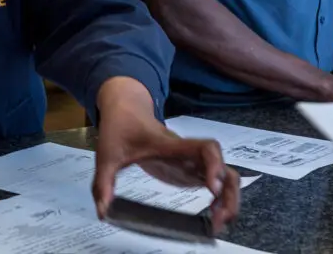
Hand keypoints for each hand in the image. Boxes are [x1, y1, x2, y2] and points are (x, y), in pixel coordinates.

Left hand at [92, 78, 238, 231]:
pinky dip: (220, 200)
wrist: (127, 109)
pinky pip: (215, 184)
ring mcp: (192, 163)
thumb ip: (104, 183)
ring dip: (229, 200)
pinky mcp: (189, 170)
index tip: (212, 189)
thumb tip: (103, 211)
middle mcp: (189, 154)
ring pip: (226, 177)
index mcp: (172, 145)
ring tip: (218, 223)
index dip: (214, 166)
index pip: (205, 148)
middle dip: (229, 195)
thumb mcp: (107, 155)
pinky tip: (212, 215)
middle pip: (225, 168)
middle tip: (219, 220)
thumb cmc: (121, 128)